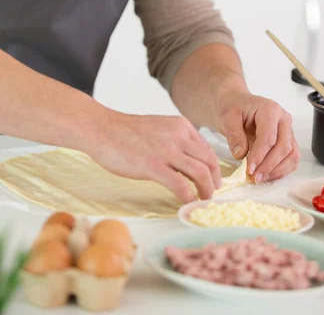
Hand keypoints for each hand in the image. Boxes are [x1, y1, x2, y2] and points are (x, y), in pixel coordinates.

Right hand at [90, 111, 221, 202]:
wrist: (103, 129)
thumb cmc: (126, 131)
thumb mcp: (159, 127)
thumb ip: (175, 139)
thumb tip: (187, 160)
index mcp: (181, 125)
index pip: (207, 149)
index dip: (214, 167)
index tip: (213, 180)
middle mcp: (179, 135)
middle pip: (209, 161)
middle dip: (214, 180)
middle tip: (211, 193)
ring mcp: (167, 150)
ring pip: (201, 173)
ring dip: (206, 190)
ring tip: (203, 200)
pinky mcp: (153, 165)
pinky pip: (180, 185)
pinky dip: (188, 197)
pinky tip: (187, 203)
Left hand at [216, 91, 299, 182]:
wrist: (236, 104)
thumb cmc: (232, 108)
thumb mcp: (227, 117)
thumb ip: (233, 135)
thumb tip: (240, 155)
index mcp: (270, 109)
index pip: (269, 136)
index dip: (260, 155)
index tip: (249, 170)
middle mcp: (284, 119)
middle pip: (284, 147)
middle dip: (269, 166)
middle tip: (253, 178)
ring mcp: (288, 130)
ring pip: (292, 155)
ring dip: (277, 170)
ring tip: (259, 179)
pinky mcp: (288, 141)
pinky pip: (291, 159)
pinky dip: (281, 170)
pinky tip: (266, 176)